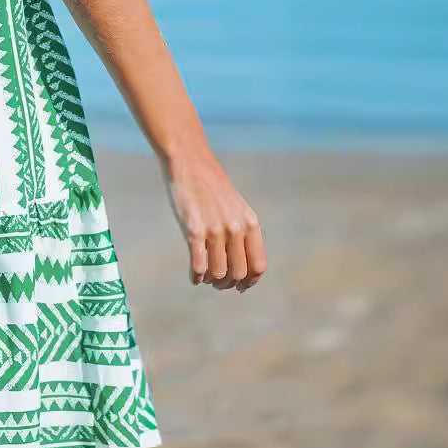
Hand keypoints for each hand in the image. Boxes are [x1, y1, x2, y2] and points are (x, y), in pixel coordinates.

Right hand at [162, 148, 266, 290]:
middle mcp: (235, 228)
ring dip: (212, 282)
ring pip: (218, 273)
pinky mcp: (193, 230)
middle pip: (238, 273)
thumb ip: (242, 231)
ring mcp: (215, 230)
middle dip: (228, 284)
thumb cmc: (210, 185)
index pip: (258, 266)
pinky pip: (199, 265)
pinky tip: (194, 276)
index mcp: (250, 223)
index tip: (239, 286)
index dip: (249, 281)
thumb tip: (240, 264)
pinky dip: (196, 277)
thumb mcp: (235, 206)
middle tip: (218, 283)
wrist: (189, 161)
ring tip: (205, 278)